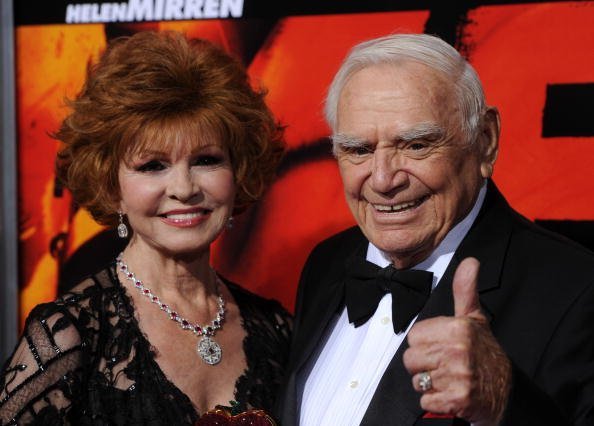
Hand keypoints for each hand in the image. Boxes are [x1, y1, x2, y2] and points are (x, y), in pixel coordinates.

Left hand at [403, 257, 510, 424]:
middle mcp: (457, 351)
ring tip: (449, 378)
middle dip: (425, 365)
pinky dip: (436, 401)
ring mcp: (457, 376)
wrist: (507, 391)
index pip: (413, 337)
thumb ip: (465, 290)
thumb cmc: (486, 353)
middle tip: (445, 364)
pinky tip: (451, 393)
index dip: (425, 344)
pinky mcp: (457, 400)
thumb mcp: (475, 318)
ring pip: (417, 381)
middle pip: (411, 360)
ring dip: (430, 384)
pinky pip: (427, 400)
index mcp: (457, 328)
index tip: (441, 346)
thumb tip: (470, 262)